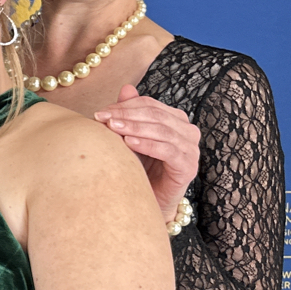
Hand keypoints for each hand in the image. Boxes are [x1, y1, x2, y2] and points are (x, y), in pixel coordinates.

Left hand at [94, 85, 199, 219]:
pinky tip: (129, 143)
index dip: (124, 106)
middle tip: (102, 118)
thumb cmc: (140, 168)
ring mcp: (191, 149)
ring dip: (135, 127)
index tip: (99, 112)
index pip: (149, 105)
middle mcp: (187, 131)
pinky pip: (168, 150)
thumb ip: (130, 113)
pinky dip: (147, 144)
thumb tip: (125, 87)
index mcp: (175, 119)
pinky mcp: (189, 166)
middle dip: (126, 115)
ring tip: (112, 128)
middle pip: (155, 114)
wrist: (149, 201)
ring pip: (162, 130)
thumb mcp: (131, 138)